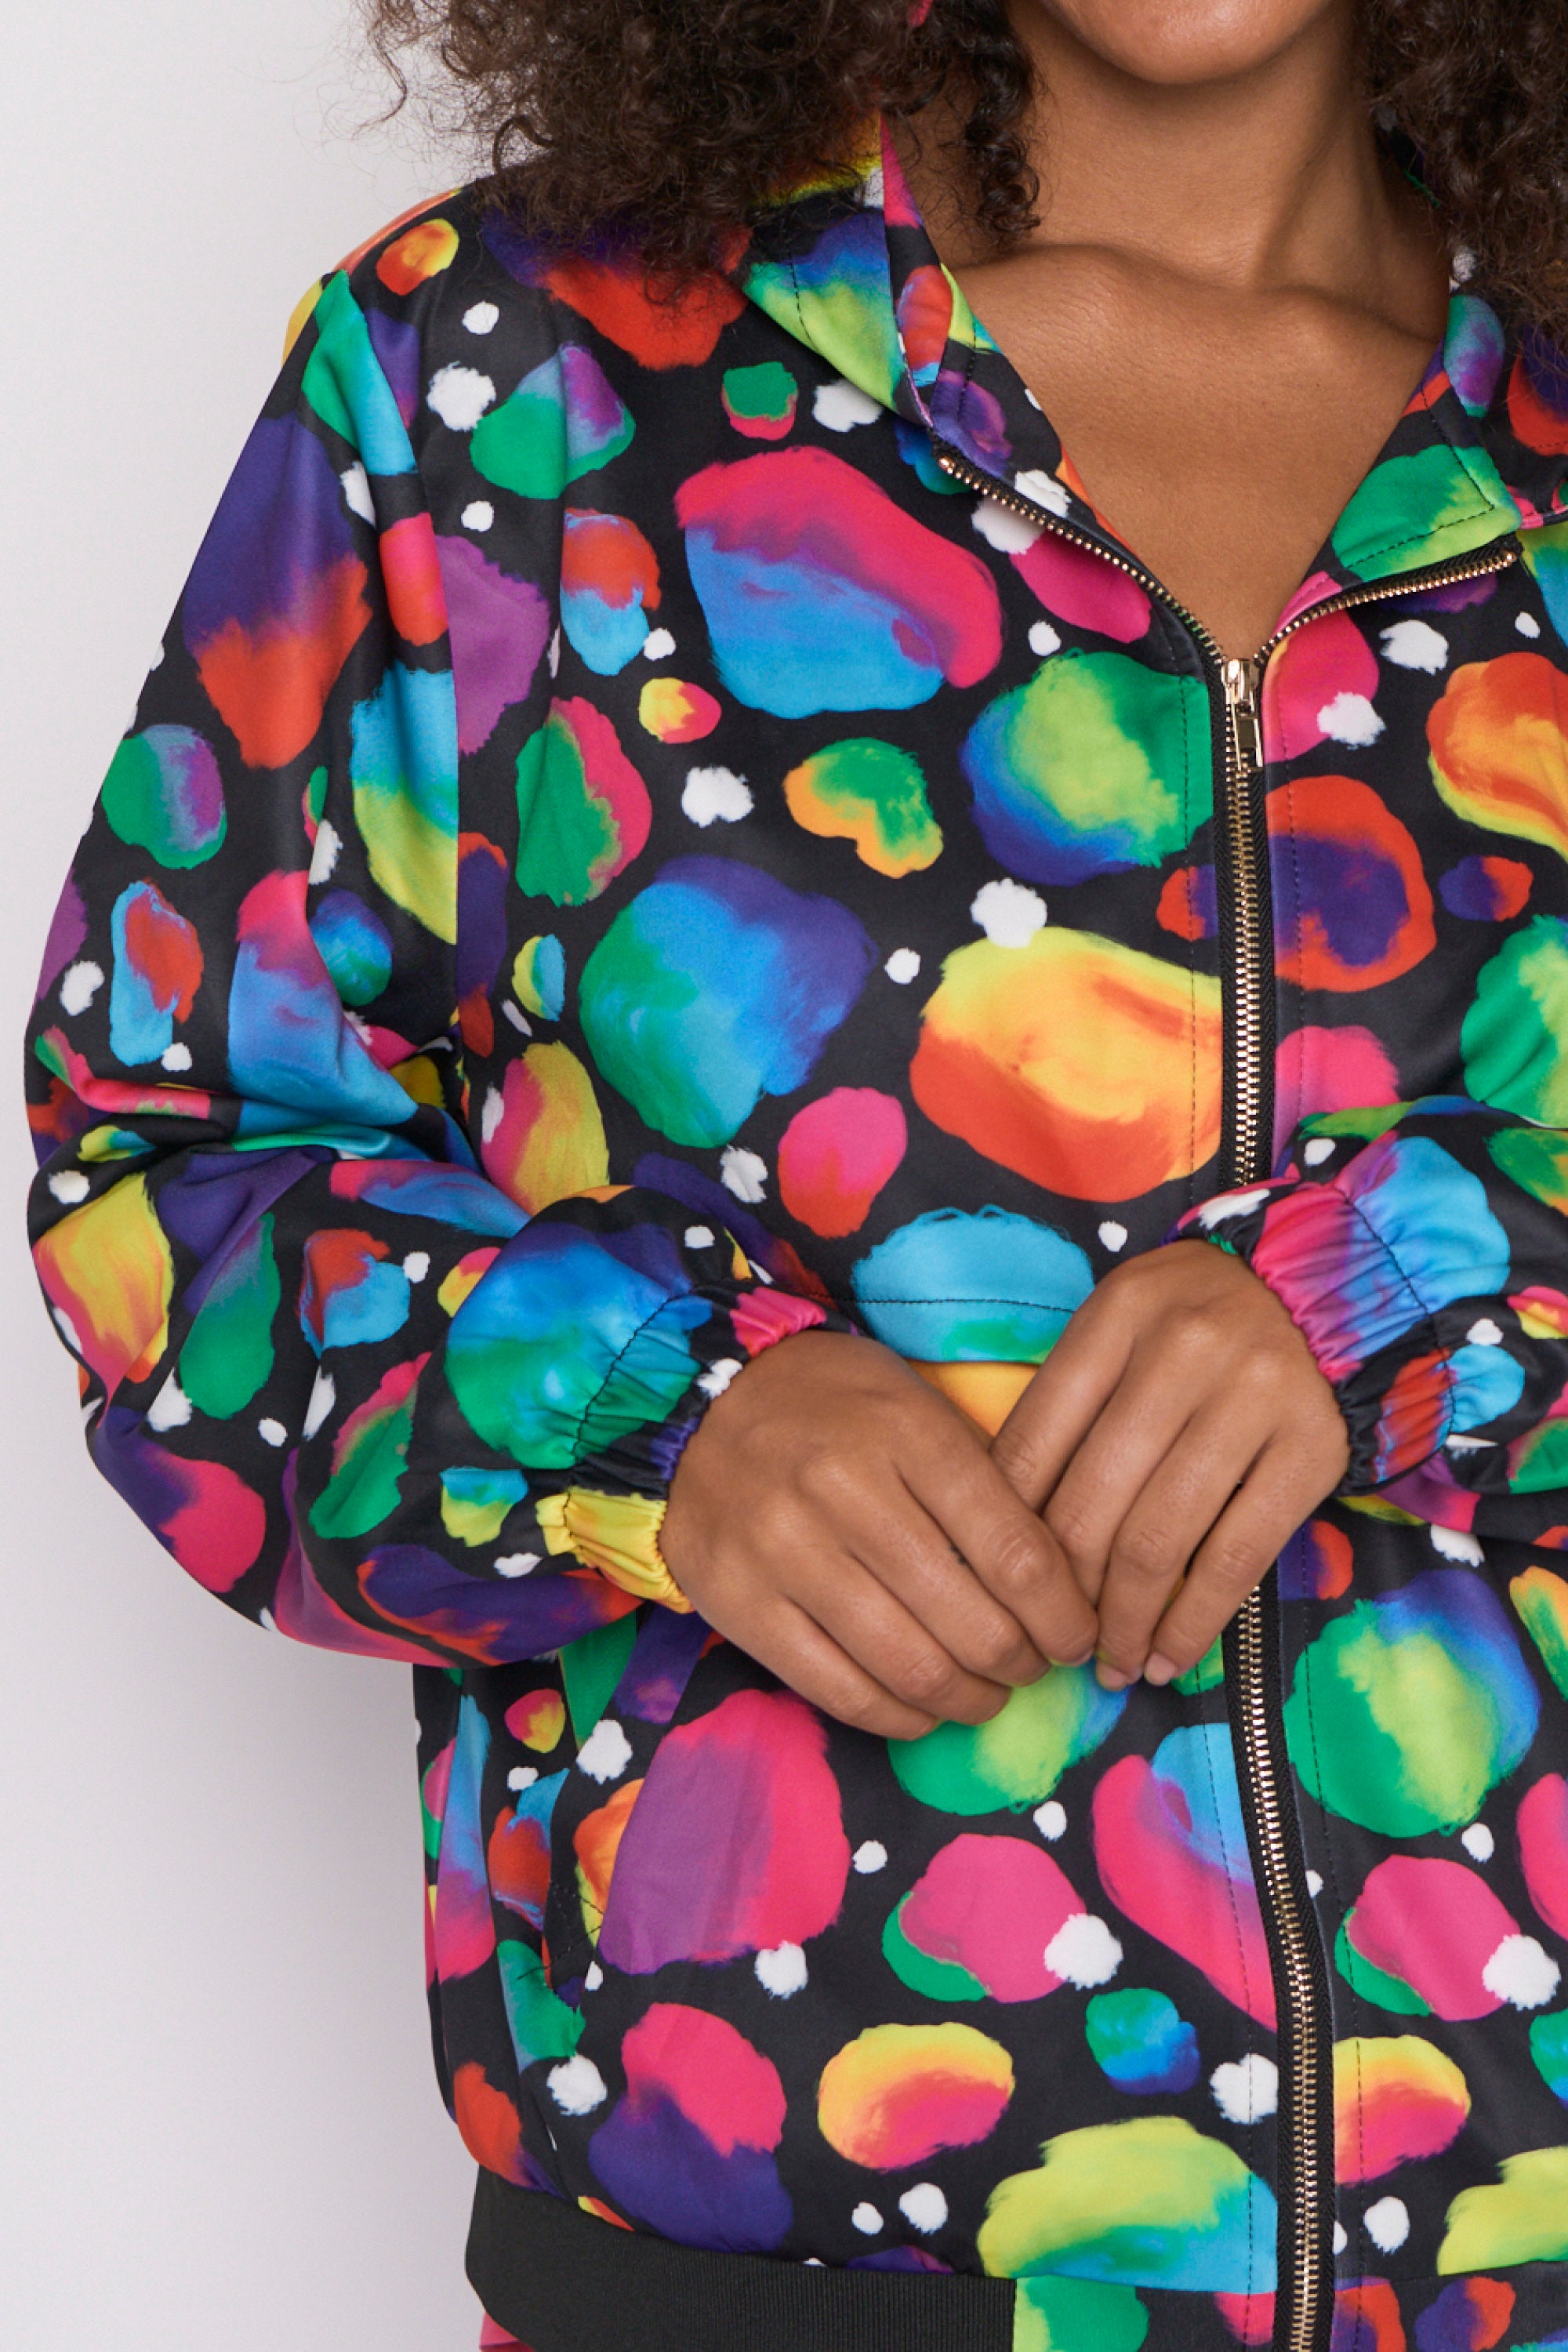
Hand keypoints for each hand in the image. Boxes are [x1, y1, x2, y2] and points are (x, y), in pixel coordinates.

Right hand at [660, 1330, 1098, 1741]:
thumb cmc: (834, 1408)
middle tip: (1034, 1668)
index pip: (1015, 1552)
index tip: (1077, 1636)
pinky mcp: (740, 1603)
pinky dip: (899, 1718)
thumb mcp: (917, 1408)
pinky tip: (923, 1711)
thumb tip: (1058, 1585)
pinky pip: (839, 1691)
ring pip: (909, 1667)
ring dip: (968, 1701)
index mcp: (908, 1434)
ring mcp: (785, 1552)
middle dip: (1023, 1665)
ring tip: (985, 1697)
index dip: (1063, 1615)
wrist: (699, 1402)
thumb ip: (983, 1483)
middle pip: (971, 1622)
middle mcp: (845, 1492)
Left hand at [990, 1241, 1349, 1689]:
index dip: (1008, 1533)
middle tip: (1054, 1642)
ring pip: (1157, 1541)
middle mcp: (1181, 1351)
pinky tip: (1167, 1659)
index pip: (1032, 1443)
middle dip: (1062, 1595)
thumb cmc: (1200, 1321)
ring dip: (1125, 1624)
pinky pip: (1234, 1559)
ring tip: (1110, 1664)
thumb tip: (1009, 1527)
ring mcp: (1252, 1399)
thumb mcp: (1125, 1327)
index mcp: (1118, 1316)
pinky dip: (1192, 1625)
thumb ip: (1070, 1403)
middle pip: (1090, 1503)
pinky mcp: (1310, 1450)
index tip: (1002, 1587)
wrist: (1328, 1294)